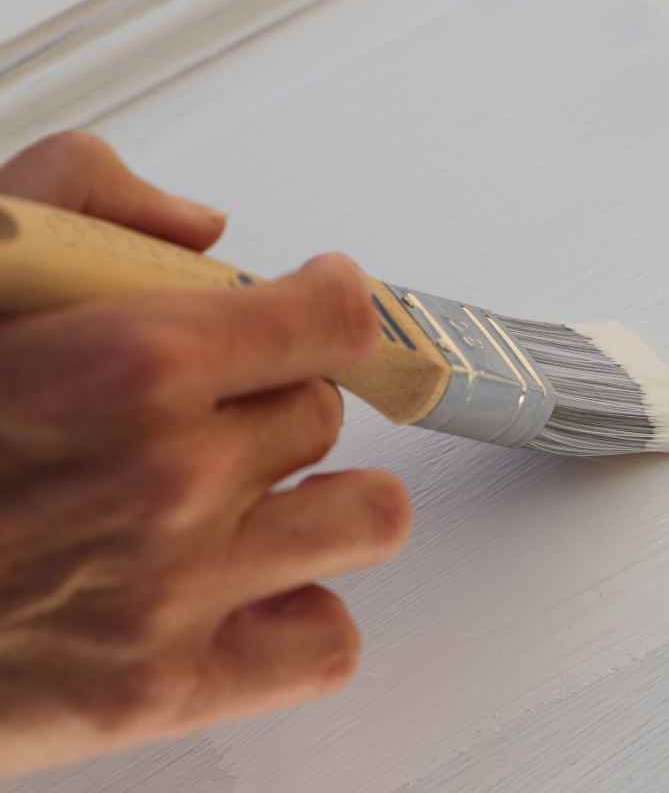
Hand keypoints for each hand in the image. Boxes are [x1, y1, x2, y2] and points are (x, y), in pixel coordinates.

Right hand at [0, 133, 409, 775]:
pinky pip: (325, 644)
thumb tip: (198, 231)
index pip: (331, 319)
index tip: (322, 300)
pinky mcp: (163, 691)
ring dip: (328, 502)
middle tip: (214, 416)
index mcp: (128, 367)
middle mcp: (170, 481)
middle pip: (322, 414)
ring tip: (263, 501)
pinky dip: (305, 615)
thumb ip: (81, 200)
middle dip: (275, 403)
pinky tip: (245, 591)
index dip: (333, 301)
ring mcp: (175, 593)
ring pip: (365, 517)